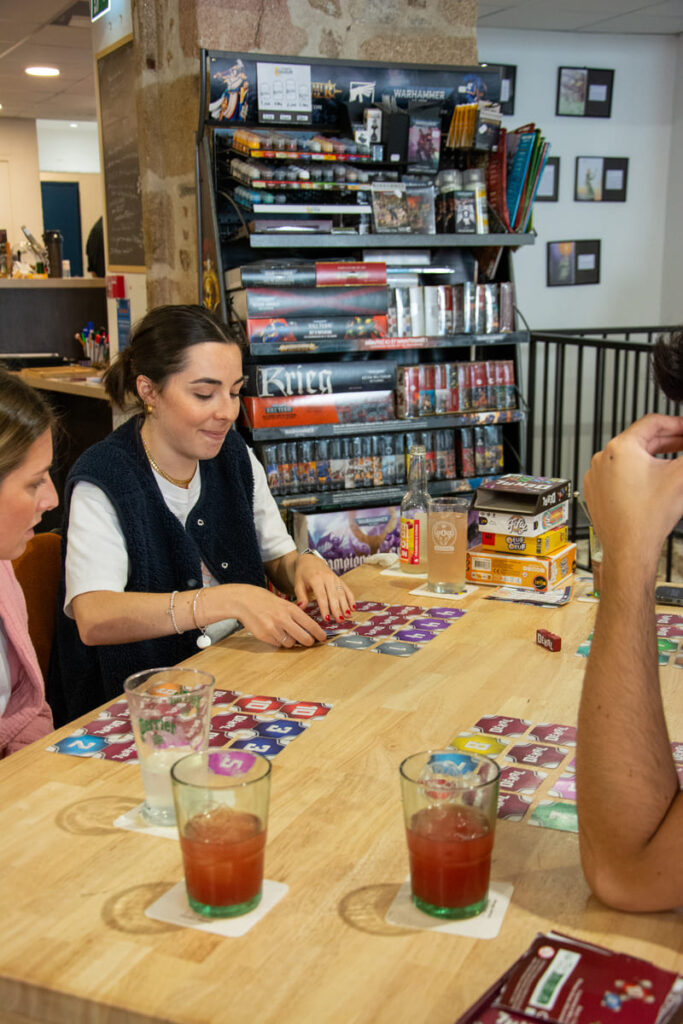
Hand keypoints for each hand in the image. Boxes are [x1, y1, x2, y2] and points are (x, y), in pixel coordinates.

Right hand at [228, 584, 325, 647]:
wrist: (244, 600)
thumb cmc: (265, 601)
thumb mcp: (283, 603)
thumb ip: (295, 615)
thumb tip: (308, 629)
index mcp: (290, 609)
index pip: (310, 624)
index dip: (319, 633)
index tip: (323, 638)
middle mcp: (283, 619)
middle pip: (304, 638)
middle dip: (309, 642)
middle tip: (309, 642)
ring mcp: (273, 628)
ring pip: (290, 643)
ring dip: (290, 641)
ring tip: (284, 632)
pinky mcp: (264, 635)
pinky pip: (277, 644)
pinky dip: (277, 641)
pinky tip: (272, 632)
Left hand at [293, 553, 354, 623]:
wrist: (310, 561)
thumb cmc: (303, 575)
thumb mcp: (298, 585)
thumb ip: (301, 597)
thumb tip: (301, 608)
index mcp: (316, 579)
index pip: (321, 596)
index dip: (325, 608)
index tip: (327, 619)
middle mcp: (327, 578)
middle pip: (333, 596)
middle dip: (337, 609)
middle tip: (340, 620)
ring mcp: (335, 578)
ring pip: (341, 593)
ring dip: (345, 605)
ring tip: (347, 616)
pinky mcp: (339, 580)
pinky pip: (347, 589)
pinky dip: (351, 599)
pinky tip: (353, 608)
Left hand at [584, 414, 682, 567]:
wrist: (629, 549)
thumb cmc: (648, 518)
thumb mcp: (682, 476)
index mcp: (620, 447)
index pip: (653, 422)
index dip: (677, 423)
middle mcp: (603, 458)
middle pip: (642, 440)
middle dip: (669, 441)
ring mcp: (597, 475)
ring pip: (630, 458)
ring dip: (654, 457)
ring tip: (674, 462)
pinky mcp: (596, 491)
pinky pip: (619, 474)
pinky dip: (638, 473)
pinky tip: (654, 481)